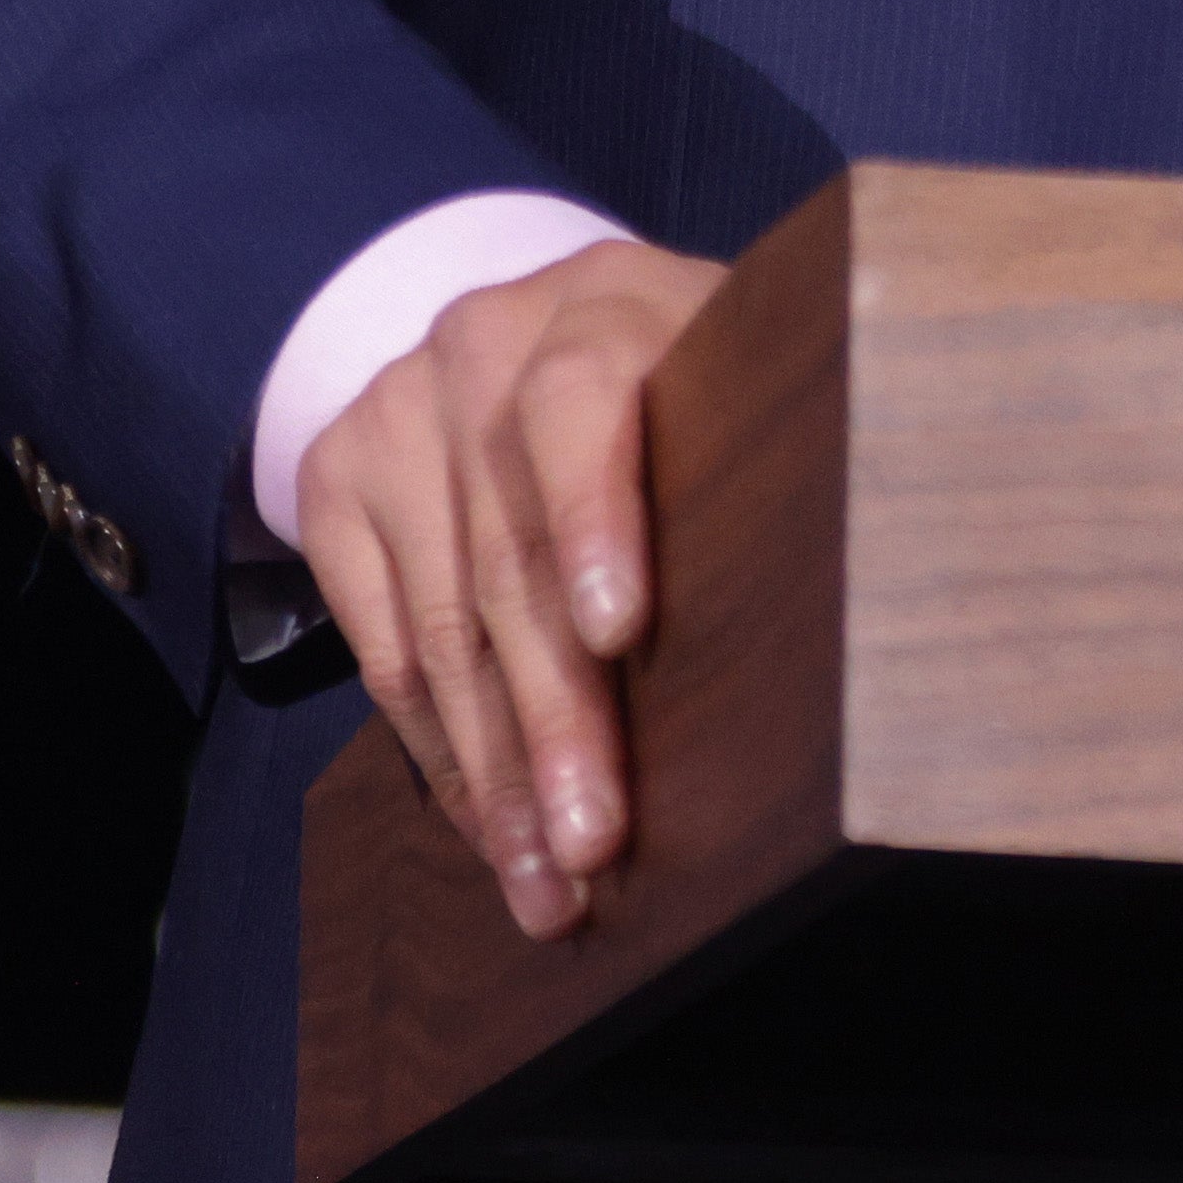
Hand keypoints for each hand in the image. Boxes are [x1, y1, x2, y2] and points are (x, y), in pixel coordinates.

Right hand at [304, 239, 725, 944]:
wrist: (544, 332)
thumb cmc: (697, 392)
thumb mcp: (747, 385)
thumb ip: (774, 463)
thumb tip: (847, 644)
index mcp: (611, 301)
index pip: (586, 396)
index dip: (598, 516)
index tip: (619, 632)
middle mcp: (486, 340)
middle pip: (511, 553)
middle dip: (555, 719)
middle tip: (594, 842)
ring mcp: (397, 406)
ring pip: (440, 627)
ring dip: (499, 775)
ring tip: (548, 881)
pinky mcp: (335, 478)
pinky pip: (380, 650)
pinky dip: (445, 755)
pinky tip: (492, 831)